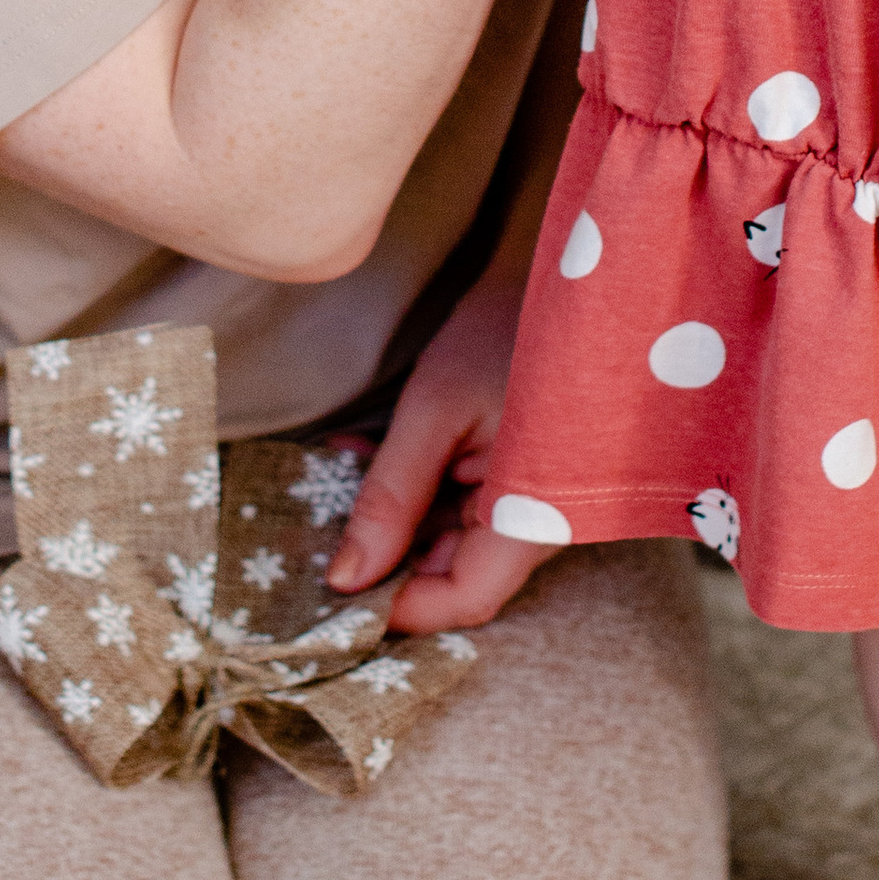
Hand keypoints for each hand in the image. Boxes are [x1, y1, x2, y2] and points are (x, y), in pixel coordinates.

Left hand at [325, 265, 556, 632]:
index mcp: (536, 513)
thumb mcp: (435, 408)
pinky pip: (463, 507)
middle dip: (386, 559)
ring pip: (453, 542)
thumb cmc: (507, 330)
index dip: (400, 607)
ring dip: (393, 520)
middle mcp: (544, 521)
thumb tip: (344, 580)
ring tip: (336, 476)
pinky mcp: (521, 479)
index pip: (466, 598)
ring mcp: (534, 502)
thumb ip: (391, 498)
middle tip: (317, 533)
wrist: (561, 271)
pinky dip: (414, 493)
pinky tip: (363, 458)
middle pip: (457, 574)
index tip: (335, 591)